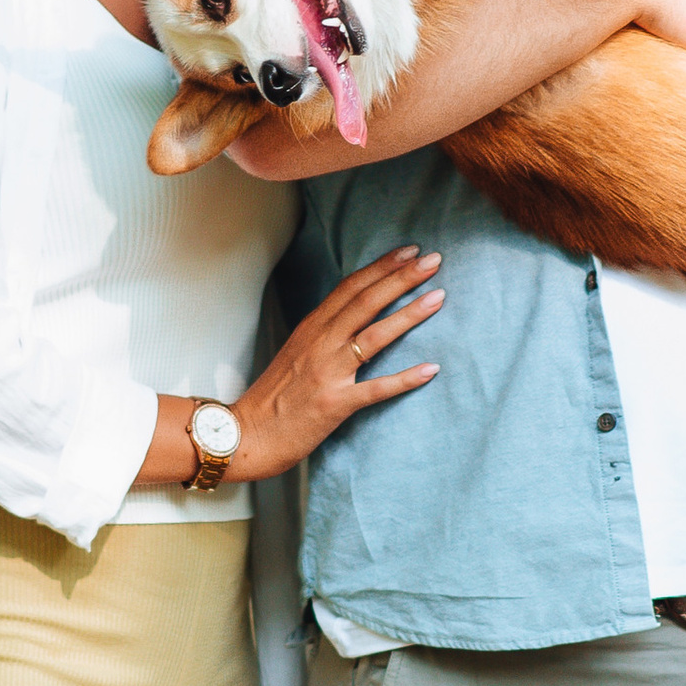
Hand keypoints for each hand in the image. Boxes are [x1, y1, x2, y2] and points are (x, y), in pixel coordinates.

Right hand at [233, 249, 443, 477]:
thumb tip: (353, 316)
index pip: (350, 287)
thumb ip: (323, 333)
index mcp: (311, 328)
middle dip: (402, 278)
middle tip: (433, 260)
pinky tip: (431, 369)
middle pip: (366, 301)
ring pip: (375, 335)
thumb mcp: (296, 352)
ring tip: (438, 297)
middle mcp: (320, 343)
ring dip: (410, 314)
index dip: (381, 266)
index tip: (409, 250)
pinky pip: (376, 388)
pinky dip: (405, 378)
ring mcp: (328, 372)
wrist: (247, 435)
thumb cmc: (274, 396)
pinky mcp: (335, 404)